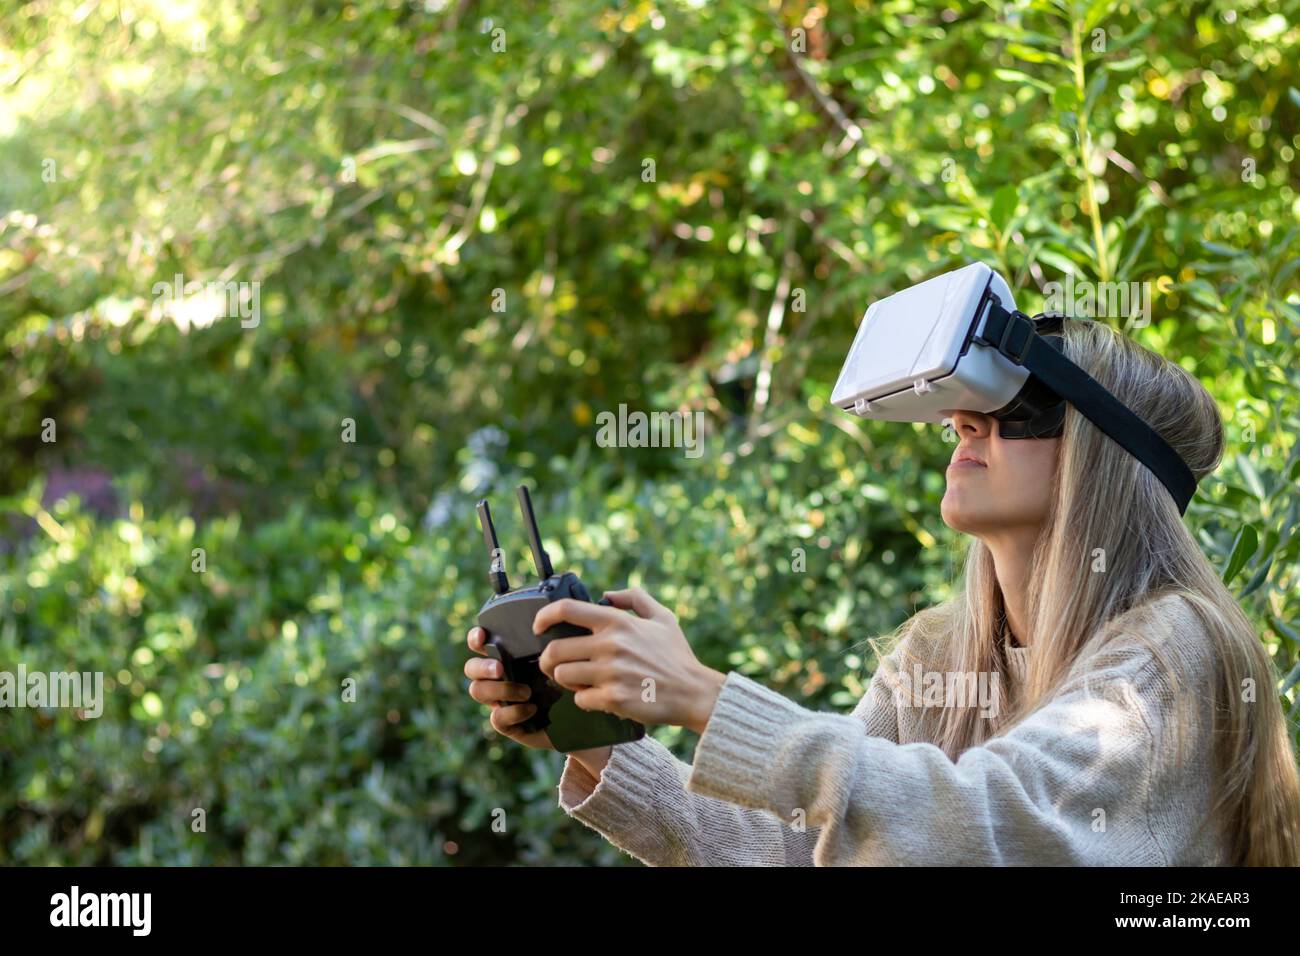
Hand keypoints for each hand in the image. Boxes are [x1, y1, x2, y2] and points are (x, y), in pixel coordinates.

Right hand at [464, 626, 553, 749]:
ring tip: (527, 692)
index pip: (479, 643)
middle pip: (470, 668)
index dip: (475, 638)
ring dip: (501, 689)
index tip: (483, 636)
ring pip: (477, 691)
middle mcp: (496, 678)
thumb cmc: (565, 680)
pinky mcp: (506, 723)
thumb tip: (544, 628)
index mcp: (505, 657)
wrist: (576, 716)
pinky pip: (496, 718)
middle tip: (500, 669)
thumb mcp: (556, 659)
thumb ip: (545, 645)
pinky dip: (513, 712)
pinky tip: (532, 709)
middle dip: (482, 667)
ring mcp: (498, 700)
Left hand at [532, 587, 726, 732]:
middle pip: (554, 651)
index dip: (543, 616)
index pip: (566, 610)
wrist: (694, 693)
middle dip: (549, 660)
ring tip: (581, 682)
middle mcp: (610, 645)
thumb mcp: (663, 617)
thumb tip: (607, 594)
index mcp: (617, 622)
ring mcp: (610, 673)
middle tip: (556, 665)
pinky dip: (585, 700)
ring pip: (562, 676)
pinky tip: (598, 698)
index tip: (538, 626)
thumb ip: (634, 598)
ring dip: (567, 681)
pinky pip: (580, 699)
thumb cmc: (677, 656)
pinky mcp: (613, 699)